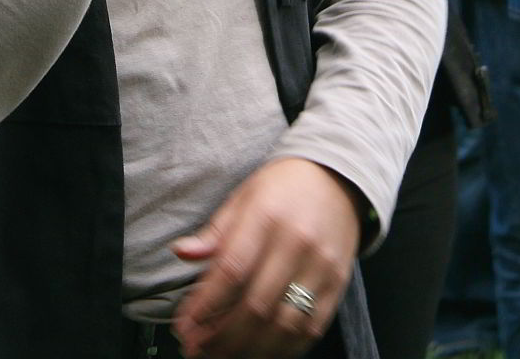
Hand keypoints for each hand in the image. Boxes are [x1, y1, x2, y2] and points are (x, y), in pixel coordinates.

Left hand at [171, 157, 361, 356]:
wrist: (337, 179)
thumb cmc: (282, 188)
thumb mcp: (244, 196)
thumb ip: (214, 232)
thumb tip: (181, 252)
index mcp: (266, 216)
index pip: (232, 269)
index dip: (205, 304)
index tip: (185, 325)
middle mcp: (296, 243)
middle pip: (256, 305)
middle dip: (221, 336)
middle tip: (197, 348)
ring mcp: (320, 267)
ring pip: (283, 325)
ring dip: (248, 349)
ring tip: (222, 355)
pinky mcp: (337, 285)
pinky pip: (309, 329)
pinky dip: (282, 349)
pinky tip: (258, 351)